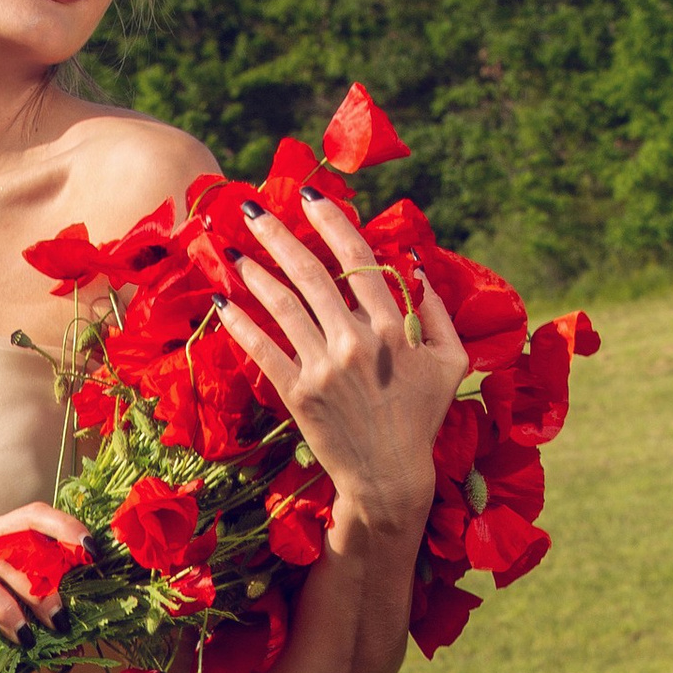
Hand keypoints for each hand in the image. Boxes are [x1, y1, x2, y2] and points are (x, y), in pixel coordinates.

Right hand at [0, 501, 88, 643]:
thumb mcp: (1, 600)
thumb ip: (29, 602)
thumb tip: (69, 629)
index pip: (31, 516)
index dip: (63, 528)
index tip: (92, 552)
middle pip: (7, 551)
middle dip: (38, 588)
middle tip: (59, 621)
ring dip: (4, 607)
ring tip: (25, 637)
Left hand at [219, 196, 467, 540]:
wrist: (389, 477)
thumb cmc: (423, 418)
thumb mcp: (450, 362)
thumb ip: (437, 312)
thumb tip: (414, 265)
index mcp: (392, 325)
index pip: (357, 257)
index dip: (330, 220)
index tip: (308, 195)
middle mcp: (355, 340)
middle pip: (311, 273)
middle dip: (278, 235)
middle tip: (252, 208)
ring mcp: (324, 368)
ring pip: (283, 307)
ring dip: (255, 273)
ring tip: (234, 250)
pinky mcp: (299, 395)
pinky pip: (263, 351)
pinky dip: (240, 325)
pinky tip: (222, 302)